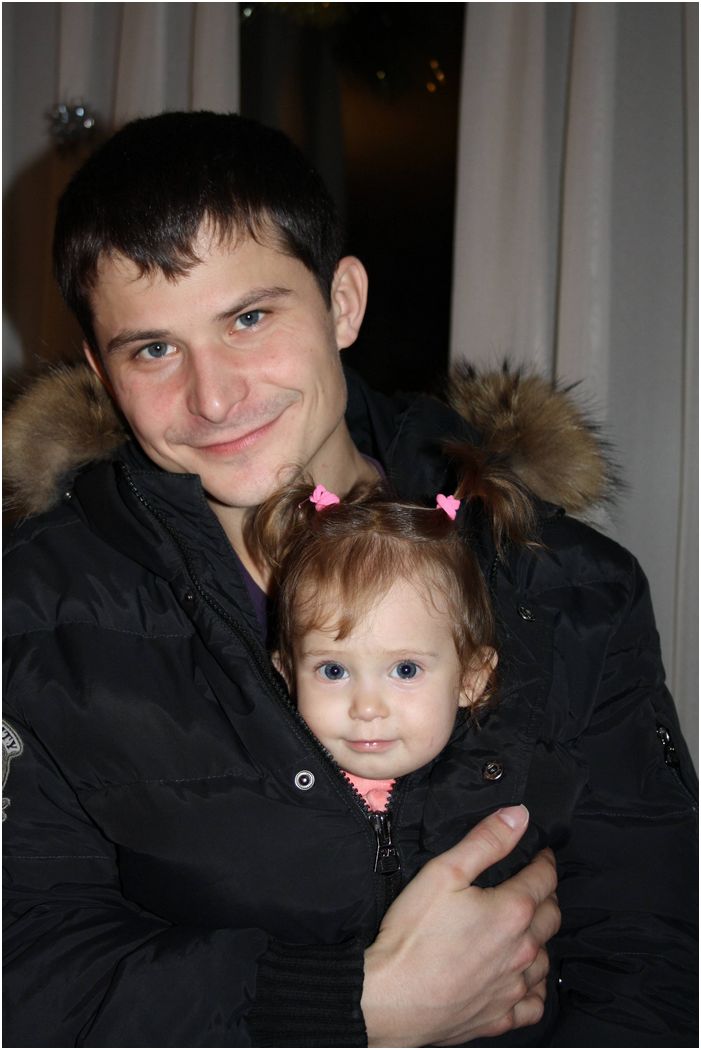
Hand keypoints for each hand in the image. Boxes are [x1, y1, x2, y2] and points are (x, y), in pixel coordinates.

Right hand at [361, 805, 559, 1046]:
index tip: (540, 853)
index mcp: (512, 911)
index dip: (544, 860)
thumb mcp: (444, 871)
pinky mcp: (500, 1017)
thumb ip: (486, 840)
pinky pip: (534, 1003)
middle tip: (533, 884)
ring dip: (540, 939)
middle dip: (547, 895)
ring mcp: (513, 988)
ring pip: (546, 958)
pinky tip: (524, 977)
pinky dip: (535, 987)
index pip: (544, 878)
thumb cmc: (413, 935)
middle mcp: (523, 950)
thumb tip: (520, 816)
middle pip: (552, 916)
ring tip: (526, 927)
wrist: (390, 999)